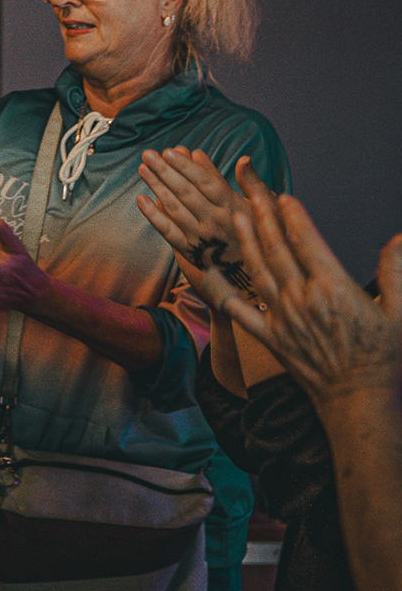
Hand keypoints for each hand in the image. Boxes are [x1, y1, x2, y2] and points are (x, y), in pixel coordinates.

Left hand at [136, 148, 257, 311]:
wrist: (259, 278)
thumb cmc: (266, 236)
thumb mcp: (268, 209)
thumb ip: (254, 184)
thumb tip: (244, 159)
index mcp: (234, 208)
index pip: (207, 183)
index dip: (188, 167)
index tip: (171, 151)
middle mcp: (215, 222)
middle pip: (186, 193)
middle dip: (165, 172)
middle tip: (148, 154)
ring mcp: (200, 237)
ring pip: (174, 209)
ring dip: (157, 188)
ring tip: (143, 169)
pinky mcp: (190, 251)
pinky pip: (168, 232)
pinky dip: (153, 216)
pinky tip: (140, 200)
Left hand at [231, 165, 401, 402]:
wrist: (357, 399)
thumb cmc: (382, 356)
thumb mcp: (400, 312)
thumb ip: (397, 272)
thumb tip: (399, 237)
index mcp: (334, 289)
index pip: (308, 243)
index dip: (294, 217)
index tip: (284, 196)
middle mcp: (302, 299)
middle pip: (278, 249)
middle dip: (264, 216)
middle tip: (251, 191)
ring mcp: (281, 318)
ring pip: (257, 271)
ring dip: (245, 241)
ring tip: (234, 215)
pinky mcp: (268, 336)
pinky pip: (239, 310)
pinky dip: (222, 290)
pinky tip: (207, 273)